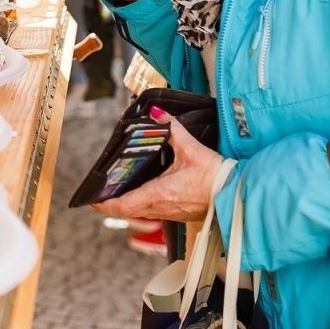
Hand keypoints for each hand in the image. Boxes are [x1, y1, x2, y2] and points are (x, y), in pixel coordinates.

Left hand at [93, 108, 223, 223]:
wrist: (237, 194)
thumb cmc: (216, 177)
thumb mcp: (191, 149)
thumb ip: (172, 130)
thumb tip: (158, 114)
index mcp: (160, 193)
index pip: (124, 204)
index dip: (106, 204)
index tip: (92, 201)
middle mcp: (163, 207)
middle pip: (130, 210)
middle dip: (114, 204)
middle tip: (101, 195)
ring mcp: (172, 213)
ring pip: (143, 212)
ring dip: (129, 205)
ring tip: (119, 193)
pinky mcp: (182, 214)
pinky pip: (156, 212)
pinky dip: (145, 205)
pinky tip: (146, 194)